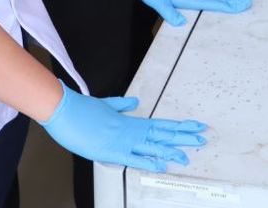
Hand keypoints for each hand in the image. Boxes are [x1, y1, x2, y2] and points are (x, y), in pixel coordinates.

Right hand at [39, 83, 206, 172]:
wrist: (63, 108)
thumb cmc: (80, 109)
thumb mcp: (105, 105)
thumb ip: (121, 105)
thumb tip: (135, 102)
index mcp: (129, 120)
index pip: (160, 124)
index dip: (179, 126)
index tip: (195, 126)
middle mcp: (130, 130)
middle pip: (162, 133)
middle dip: (184, 136)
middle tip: (203, 136)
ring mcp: (122, 140)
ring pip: (153, 145)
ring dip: (172, 149)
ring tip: (190, 152)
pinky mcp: (111, 151)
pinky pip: (135, 158)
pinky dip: (150, 162)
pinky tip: (163, 165)